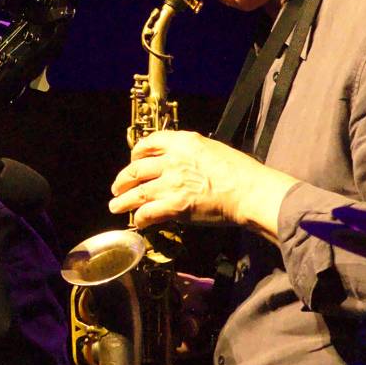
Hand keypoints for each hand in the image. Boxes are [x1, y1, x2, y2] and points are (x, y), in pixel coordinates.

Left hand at [110, 130, 296, 241]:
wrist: (249, 190)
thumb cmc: (239, 172)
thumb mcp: (211, 149)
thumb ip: (189, 153)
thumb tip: (177, 163)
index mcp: (183, 142)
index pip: (149, 142)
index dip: (136, 153)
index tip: (133, 160)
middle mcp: (172, 160)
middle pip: (136, 169)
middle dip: (122, 180)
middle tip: (117, 187)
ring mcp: (171, 183)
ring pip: (136, 193)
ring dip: (122, 201)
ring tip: (115, 206)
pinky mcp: (174, 205)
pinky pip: (148, 212)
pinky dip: (140, 218)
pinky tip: (139, 222)